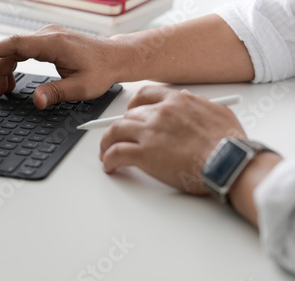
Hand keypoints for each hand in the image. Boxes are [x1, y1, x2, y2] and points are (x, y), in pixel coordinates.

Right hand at [0, 25, 122, 108]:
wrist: (115, 58)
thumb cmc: (102, 69)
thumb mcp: (81, 88)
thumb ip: (56, 93)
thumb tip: (37, 101)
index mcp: (54, 44)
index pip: (16, 44)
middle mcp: (49, 35)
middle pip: (12, 48)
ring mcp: (48, 36)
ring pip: (17, 48)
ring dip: (7, 67)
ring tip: (6, 89)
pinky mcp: (49, 40)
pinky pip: (25, 48)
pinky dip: (16, 62)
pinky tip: (15, 77)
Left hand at [99, 86, 246, 194]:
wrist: (229, 163)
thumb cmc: (228, 144)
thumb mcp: (218, 113)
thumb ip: (199, 105)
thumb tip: (188, 99)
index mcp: (177, 103)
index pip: (145, 95)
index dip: (133, 104)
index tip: (130, 112)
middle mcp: (160, 114)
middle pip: (128, 116)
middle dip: (121, 127)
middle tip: (118, 137)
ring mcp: (150, 133)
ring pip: (115, 131)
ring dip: (107, 142)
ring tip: (105, 152)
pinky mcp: (144, 154)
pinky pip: (116, 153)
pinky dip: (108, 159)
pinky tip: (109, 165)